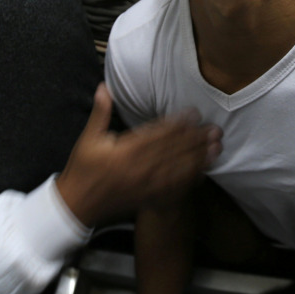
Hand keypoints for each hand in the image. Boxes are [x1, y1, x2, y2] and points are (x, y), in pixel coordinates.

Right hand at [56, 84, 221, 226]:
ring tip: (216, 148)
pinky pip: (173, 189)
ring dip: (198, 159)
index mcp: (125, 152)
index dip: (178, 124)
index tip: (195, 114)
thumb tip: (105, 87)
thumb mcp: (88, 139)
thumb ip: (100, 113)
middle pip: (173, 152)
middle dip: (196, 140)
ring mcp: (145, 185)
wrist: (77, 206)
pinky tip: (204, 172)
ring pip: (177, 170)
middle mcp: (139, 168)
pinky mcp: (147, 197)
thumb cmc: (82, 170)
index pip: (158, 134)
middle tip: (215, 129)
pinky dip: (189, 180)